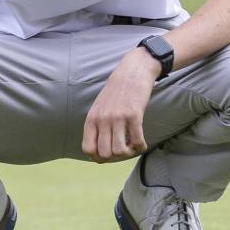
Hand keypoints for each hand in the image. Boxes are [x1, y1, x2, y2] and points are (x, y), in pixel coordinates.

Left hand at [82, 47, 159, 162]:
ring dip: (128, 153)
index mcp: (91, 118)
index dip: (98, 157)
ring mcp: (118, 118)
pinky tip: (142, 143)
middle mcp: (103, 119)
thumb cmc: (116, 91)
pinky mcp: (134, 115)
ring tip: (131, 146)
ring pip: (119, 151)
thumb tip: (96, 151)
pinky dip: (140, 147)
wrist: (132, 71)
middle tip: (122, 150)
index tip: (108, 154)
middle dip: (115, 157)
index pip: (88, 148)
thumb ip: (96, 126)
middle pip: (104, 153)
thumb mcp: (99, 107)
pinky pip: (137, 141)